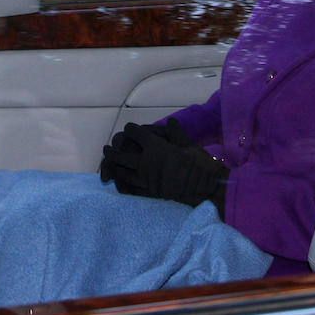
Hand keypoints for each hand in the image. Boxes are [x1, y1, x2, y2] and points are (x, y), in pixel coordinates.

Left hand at [99, 120, 227, 210]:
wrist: (207, 188)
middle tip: (107, 148)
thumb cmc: (200, 164)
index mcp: (156, 147)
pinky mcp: (150, 193)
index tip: (129, 129)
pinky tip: (118, 181)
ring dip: (113, 166)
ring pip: (122, 171)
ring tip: (109, 163)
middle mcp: (147, 162)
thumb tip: (170, 121)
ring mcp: (146, 179)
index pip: (135, 134)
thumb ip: (175, 133)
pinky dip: (121, 183)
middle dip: (112, 150)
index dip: (131, 129)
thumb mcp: (189, 144)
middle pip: (121, 154)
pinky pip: (130, 188)